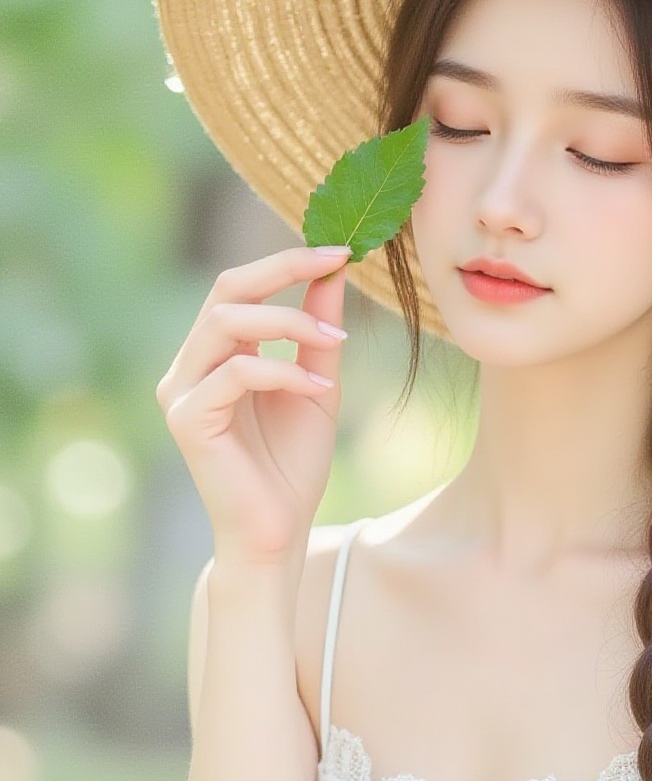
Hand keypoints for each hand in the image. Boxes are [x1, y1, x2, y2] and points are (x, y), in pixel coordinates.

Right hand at [155, 245, 351, 566]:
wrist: (278, 532)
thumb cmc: (293, 464)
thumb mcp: (317, 383)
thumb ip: (318, 331)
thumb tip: (333, 270)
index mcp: (215, 354)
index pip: (240, 287)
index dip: (287, 262)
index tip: (340, 248)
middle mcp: (189, 366)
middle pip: (226, 291)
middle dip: (282, 270)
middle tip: (336, 262)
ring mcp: (183, 392)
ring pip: (225, 323)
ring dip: (288, 322)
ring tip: (333, 341)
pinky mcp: (189, 421)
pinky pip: (235, 373)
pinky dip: (283, 370)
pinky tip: (320, 387)